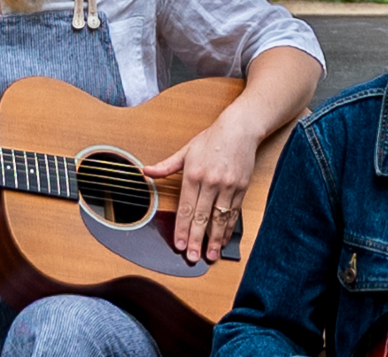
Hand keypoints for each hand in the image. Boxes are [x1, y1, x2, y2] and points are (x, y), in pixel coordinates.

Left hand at [143, 116, 263, 263]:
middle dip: (196, 240)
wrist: (240, 129)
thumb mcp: (186, 150)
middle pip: (202, 217)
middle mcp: (211, 182)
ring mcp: (227, 187)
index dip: (182, 228)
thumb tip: (146, 171)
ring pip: (219, 219)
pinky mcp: (241, 189)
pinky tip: (223, 240)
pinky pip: (233, 213)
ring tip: (210, 256)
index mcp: (193, 174)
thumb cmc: (212, 139)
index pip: (186, 208)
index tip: (179, 244)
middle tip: (192, 257)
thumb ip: (166, 166)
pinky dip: (228, 229)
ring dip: (214, 239)